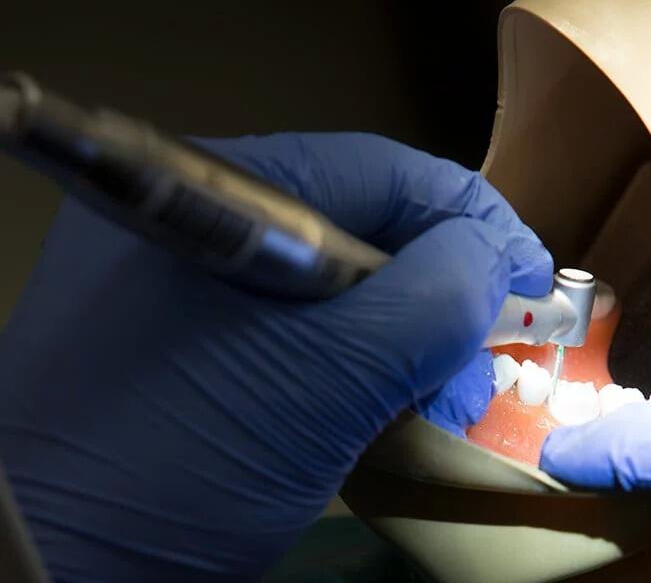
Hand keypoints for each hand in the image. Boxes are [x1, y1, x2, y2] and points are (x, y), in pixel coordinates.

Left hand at [0, 132, 551, 580]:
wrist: (57, 565)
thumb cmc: (182, 458)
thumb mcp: (324, 379)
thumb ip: (430, 301)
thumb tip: (491, 255)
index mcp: (221, 192)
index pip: (379, 171)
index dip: (469, 214)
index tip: (529, 270)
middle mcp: (206, 221)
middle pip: (362, 226)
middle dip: (440, 286)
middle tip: (488, 346)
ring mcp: (197, 282)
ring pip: (339, 283)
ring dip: (405, 332)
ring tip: (446, 389)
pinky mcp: (199, 341)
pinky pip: (304, 329)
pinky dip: (361, 361)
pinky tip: (390, 399)